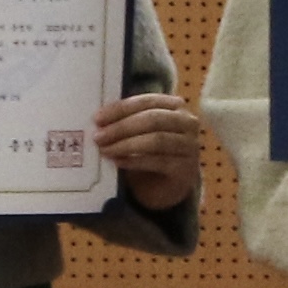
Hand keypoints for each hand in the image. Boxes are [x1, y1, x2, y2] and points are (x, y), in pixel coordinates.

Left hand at [96, 90, 205, 207]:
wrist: (167, 186)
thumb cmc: (150, 154)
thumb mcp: (139, 133)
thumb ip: (126, 122)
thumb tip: (99, 120)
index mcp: (176, 107)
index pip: (147, 101)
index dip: (121, 108)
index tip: (97, 118)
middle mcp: (188, 123)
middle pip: (153, 119)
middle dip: (122, 127)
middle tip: (99, 137)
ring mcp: (190, 146)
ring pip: (156, 140)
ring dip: (126, 145)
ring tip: (106, 150)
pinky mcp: (185, 168)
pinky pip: (158, 162)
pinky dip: (135, 161)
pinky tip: (118, 162)